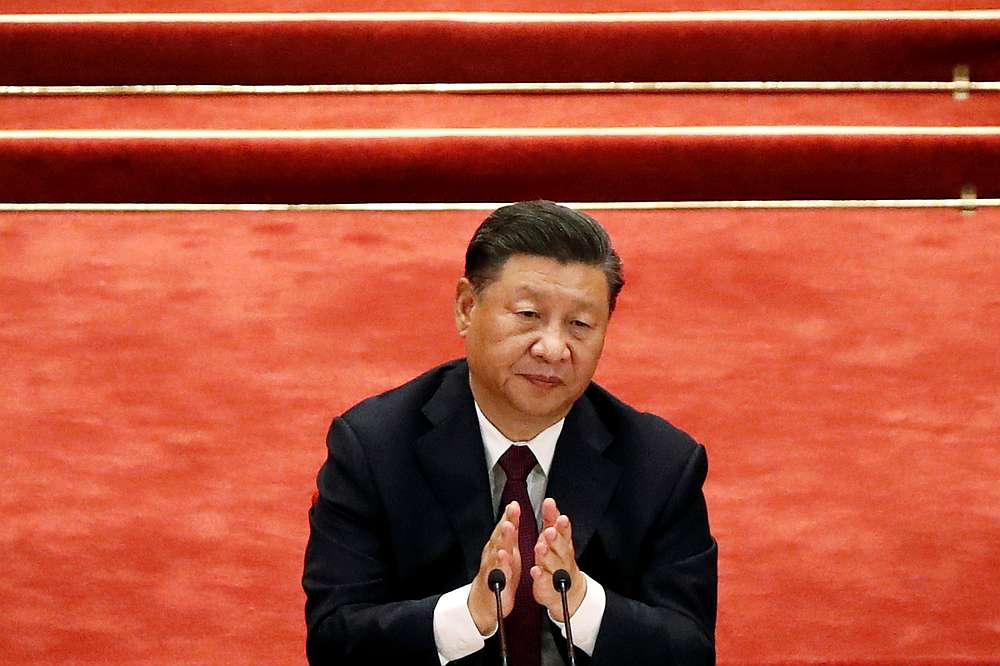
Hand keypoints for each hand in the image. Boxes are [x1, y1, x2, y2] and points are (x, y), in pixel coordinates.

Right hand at [467, 501, 521, 634]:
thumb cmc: (499, 574)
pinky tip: (504, 556)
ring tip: (508, 527)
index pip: (505, 527)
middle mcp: (494, 553)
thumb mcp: (508, 551)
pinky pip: (497, 571)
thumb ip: (510, 533)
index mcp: (500, 545)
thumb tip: (513, 511)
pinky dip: (501, 563)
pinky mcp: (493, 581)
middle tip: (512, 509)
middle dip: (507, 521)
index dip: (510, 515)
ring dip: (503, 538)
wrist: (485, 601)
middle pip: (500, 534)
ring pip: (497, 549)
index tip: (515, 503)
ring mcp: (492, 566)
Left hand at [530, 498, 585, 621]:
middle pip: (560, 546)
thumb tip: (549, 501)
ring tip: (540, 547)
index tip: (560, 517)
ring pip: (552, 563)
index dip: (562, 524)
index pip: (564, 531)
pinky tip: (535, 570)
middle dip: (555, 538)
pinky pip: (545, 580)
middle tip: (549, 531)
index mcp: (562, 542)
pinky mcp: (548, 585)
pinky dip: (540, 575)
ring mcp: (556, 571)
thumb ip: (551, 520)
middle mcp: (562, 556)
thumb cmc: (557, 558)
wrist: (568, 590)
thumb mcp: (555, 537)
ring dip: (546, 555)